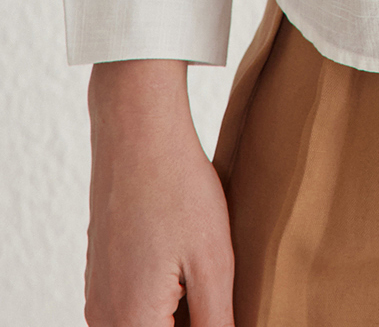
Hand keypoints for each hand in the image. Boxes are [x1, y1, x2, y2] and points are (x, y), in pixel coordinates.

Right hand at [85, 59, 233, 326]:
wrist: (136, 132)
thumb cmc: (177, 189)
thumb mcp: (214, 263)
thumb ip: (217, 323)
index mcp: (131, 323)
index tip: (220, 309)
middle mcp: (104, 318)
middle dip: (189, 322)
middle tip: (216, 293)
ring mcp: (98, 296)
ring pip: (142, 324)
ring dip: (176, 316)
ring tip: (203, 280)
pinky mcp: (100, 276)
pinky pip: (130, 309)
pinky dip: (160, 303)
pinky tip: (185, 269)